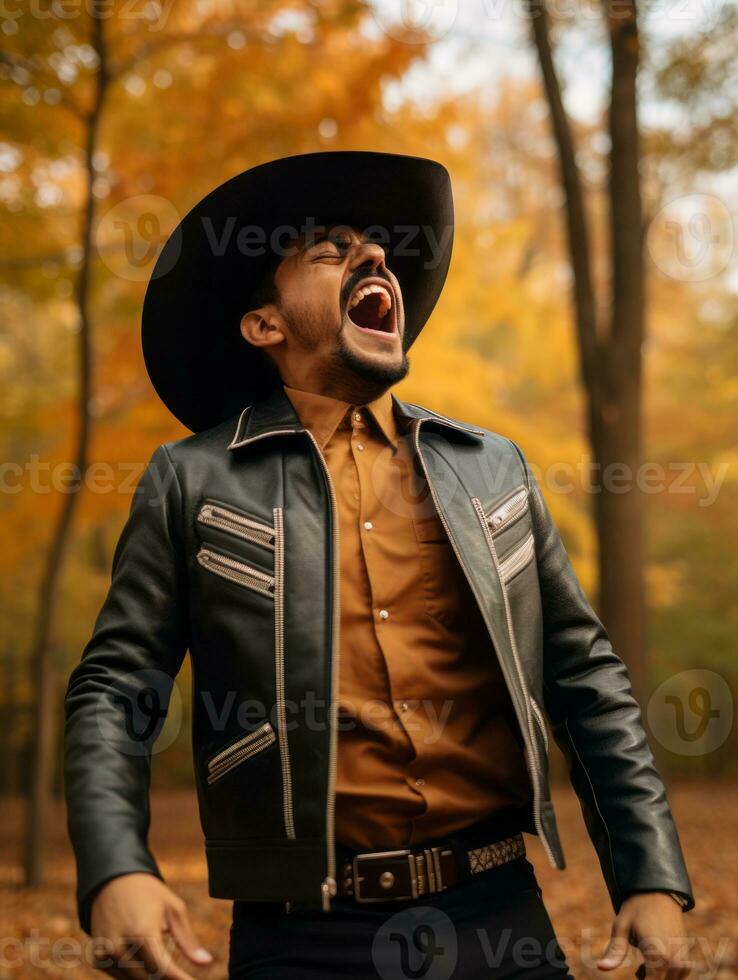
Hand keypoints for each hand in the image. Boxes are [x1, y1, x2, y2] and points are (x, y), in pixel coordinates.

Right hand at [89, 872, 212, 977]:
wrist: (112, 881)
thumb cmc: (149, 893)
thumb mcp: (173, 909)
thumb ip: (187, 940)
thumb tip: (207, 963)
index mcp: (141, 932)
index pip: (163, 969)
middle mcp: (119, 946)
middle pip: (149, 978)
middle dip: (167, 978)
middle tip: (181, 973)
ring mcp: (105, 954)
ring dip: (150, 975)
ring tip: (159, 955)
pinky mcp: (97, 958)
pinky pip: (119, 976)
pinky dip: (133, 972)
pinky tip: (140, 958)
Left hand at [597, 892, 691, 978]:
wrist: (658, 891)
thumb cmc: (636, 909)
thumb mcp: (621, 927)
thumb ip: (614, 952)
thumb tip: (600, 967)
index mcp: (659, 957)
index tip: (635, 972)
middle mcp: (675, 960)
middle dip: (647, 978)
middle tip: (637, 968)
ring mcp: (683, 957)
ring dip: (656, 976)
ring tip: (641, 966)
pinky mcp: (685, 953)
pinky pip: (678, 974)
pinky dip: (665, 973)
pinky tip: (652, 962)